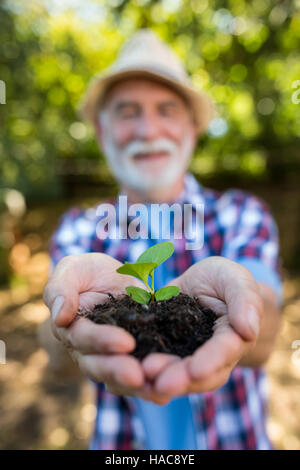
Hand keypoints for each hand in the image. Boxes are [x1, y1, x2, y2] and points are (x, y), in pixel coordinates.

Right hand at [43, 254, 146, 395]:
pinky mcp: (136, 355)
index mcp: (72, 329)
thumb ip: (61, 289)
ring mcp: (113, 357)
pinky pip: (141, 374)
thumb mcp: (72, 271)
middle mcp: (89, 350)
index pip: (83, 339)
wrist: (111, 279)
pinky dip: (154, 383)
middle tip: (139, 376)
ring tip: (158, 388)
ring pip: (120, 379)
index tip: (125, 342)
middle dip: (119, 371)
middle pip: (99, 367)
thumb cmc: (86, 273)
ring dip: (137, 386)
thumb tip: (60, 317)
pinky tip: (170, 387)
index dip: (102, 342)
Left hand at [138, 257, 262, 400]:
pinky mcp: (163, 352)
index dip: (210, 362)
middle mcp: (210, 357)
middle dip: (178, 379)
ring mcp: (186, 358)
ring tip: (138, 375)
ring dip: (156, 380)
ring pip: (174, 376)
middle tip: (157, 381)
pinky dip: (138, 370)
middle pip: (198, 375)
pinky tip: (121, 368)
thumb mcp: (234, 279)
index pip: (224, 353)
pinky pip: (152, 365)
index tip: (195, 371)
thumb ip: (244, 299)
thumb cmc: (223, 279)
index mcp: (232, 339)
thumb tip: (248, 330)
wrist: (201, 284)